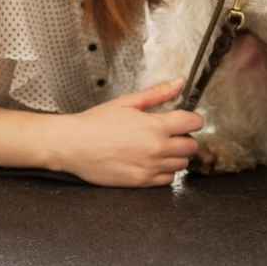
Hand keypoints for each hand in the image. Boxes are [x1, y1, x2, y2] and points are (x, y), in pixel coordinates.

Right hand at [54, 78, 203, 186]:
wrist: (73, 145)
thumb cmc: (97, 122)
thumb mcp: (128, 102)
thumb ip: (158, 93)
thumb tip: (179, 83)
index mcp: (156, 126)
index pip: (193, 123)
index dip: (194, 118)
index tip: (189, 118)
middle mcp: (157, 149)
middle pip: (191, 146)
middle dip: (186, 137)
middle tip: (173, 132)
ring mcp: (149, 168)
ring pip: (182, 164)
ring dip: (177, 155)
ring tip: (162, 146)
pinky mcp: (140, 182)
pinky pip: (167, 180)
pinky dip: (166, 171)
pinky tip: (154, 161)